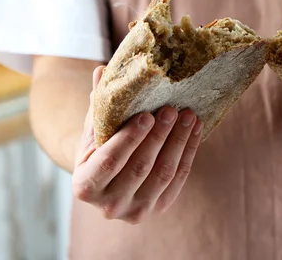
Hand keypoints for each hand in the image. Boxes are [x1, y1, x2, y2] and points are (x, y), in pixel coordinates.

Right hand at [71, 66, 202, 223]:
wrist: (109, 179)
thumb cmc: (99, 147)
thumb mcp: (93, 128)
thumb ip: (98, 103)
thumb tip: (103, 69)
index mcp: (85, 185)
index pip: (110, 161)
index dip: (130, 138)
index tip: (147, 115)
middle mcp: (109, 206)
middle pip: (140, 167)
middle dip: (159, 136)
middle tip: (173, 109)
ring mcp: (136, 211)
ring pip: (163, 173)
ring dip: (179, 142)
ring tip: (189, 115)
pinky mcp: (159, 208)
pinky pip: (178, 178)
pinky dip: (189, 152)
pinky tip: (196, 130)